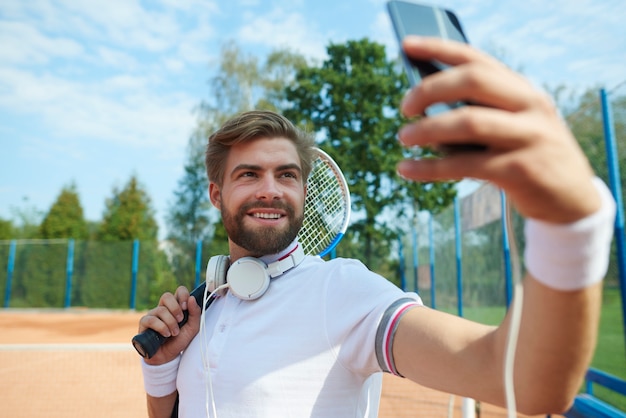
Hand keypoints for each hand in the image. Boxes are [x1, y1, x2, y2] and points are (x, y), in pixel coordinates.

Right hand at [138, 286, 201, 364]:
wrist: (168, 357)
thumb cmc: (179, 340)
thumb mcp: (192, 328)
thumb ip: (195, 313)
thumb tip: (191, 298)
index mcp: (176, 306)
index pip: (179, 291)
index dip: (183, 295)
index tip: (186, 307)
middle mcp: (163, 308)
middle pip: (166, 296)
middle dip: (175, 308)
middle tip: (180, 320)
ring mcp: (153, 315)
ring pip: (160, 310)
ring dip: (170, 323)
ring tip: (174, 333)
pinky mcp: (144, 323)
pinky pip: (151, 320)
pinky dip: (161, 327)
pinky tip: (166, 334)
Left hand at [397, 36, 599, 223]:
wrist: (572, 201)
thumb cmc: (528, 158)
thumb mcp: (513, 127)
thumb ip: (479, 113)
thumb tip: (423, 108)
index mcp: (523, 91)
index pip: (476, 59)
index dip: (438, 48)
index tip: (406, 45)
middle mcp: (529, 107)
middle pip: (473, 80)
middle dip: (430, 88)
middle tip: (404, 107)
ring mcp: (529, 137)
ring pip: (468, 122)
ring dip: (427, 128)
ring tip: (403, 137)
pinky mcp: (520, 171)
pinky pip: (464, 165)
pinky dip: (429, 168)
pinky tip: (406, 169)